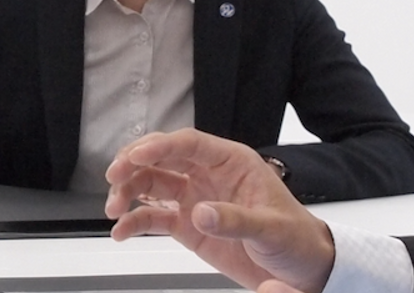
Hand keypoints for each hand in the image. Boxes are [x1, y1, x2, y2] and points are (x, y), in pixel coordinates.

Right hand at [104, 129, 333, 292]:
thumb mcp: (271, 228)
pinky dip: (134, 222)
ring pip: (151, 185)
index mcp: (232, 163)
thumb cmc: (295, 238)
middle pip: (161, 158)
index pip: (189, 143)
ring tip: (113, 210)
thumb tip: (201, 212)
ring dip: (128, 193)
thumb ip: (236, 220)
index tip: (135, 156)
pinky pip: (153, 218)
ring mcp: (195, 199)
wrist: (300, 269)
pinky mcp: (187, 225)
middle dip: (133, 164)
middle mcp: (208, 175)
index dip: (159, 145)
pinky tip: (121, 231)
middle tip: (114, 177)